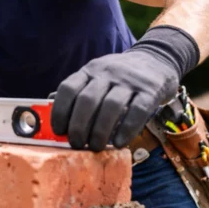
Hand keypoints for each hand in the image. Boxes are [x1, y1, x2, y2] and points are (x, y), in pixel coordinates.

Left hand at [50, 25, 198, 150]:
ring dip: (100, 131)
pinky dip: (126, 130)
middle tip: (77, 144)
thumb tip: (50, 108)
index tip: (59, 131)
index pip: (68, 88)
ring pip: (111, 106)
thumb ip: (78, 91)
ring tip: (96, 147)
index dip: (59, 112)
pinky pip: (137, 111)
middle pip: (87, 100)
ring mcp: (130, 81)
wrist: (157, 59)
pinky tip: (119, 143)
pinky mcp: (150, 90)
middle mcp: (107, 73)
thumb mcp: (97, 76)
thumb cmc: (121, 76)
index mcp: (90, 70)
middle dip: (78, 127)